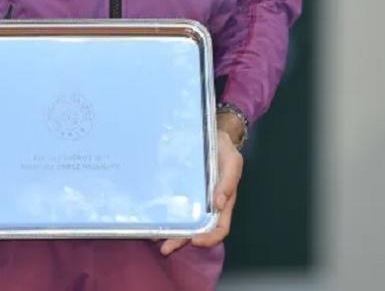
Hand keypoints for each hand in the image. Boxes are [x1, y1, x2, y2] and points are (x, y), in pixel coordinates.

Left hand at [159, 128, 243, 255]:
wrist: (213, 135)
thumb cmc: (225, 150)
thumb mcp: (233, 162)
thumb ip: (229, 181)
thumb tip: (219, 203)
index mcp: (223, 203)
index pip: (220, 228)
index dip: (209, 238)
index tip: (195, 240)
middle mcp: (207, 207)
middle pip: (196, 231)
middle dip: (181, 242)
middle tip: (165, 248)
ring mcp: (193, 200)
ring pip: (183, 223)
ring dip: (169, 234)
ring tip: (153, 238)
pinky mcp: (180, 191)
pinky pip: (173, 207)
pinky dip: (164, 216)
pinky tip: (151, 219)